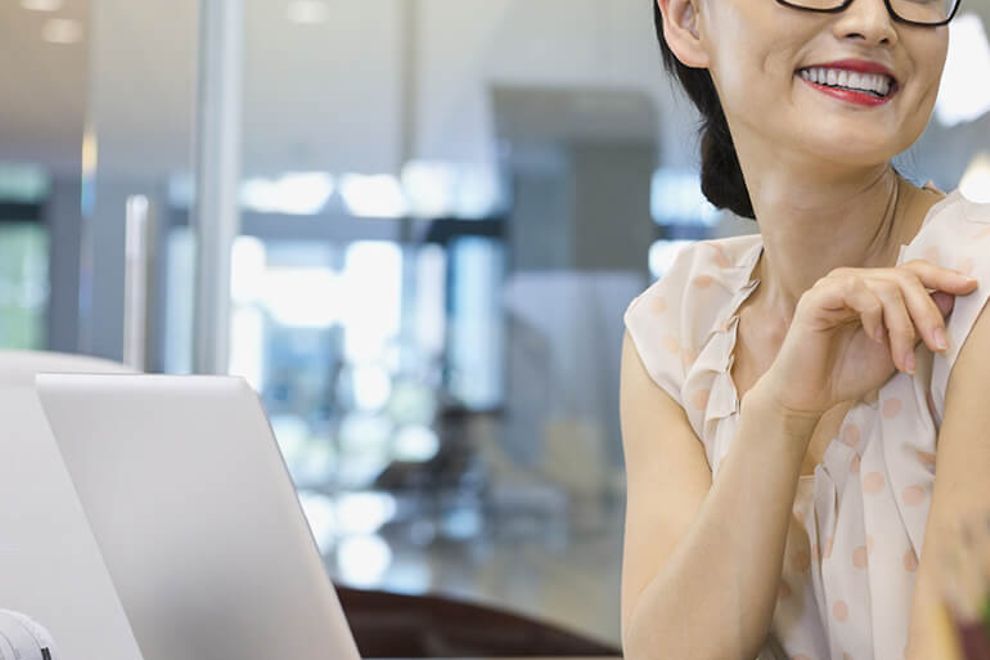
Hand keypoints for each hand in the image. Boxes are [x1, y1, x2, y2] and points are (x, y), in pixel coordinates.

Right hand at [756, 260, 978, 417]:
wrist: (808, 396)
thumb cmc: (846, 373)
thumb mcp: (896, 348)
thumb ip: (918, 324)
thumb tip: (952, 297)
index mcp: (870, 290)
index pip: (911, 271)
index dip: (943, 276)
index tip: (971, 287)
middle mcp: (852, 281)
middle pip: (905, 278)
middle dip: (928, 314)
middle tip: (940, 346)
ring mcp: (833, 286)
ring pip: (887, 287)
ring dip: (904, 326)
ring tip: (902, 360)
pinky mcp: (817, 297)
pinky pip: (858, 291)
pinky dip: (874, 316)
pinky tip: (873, 339)